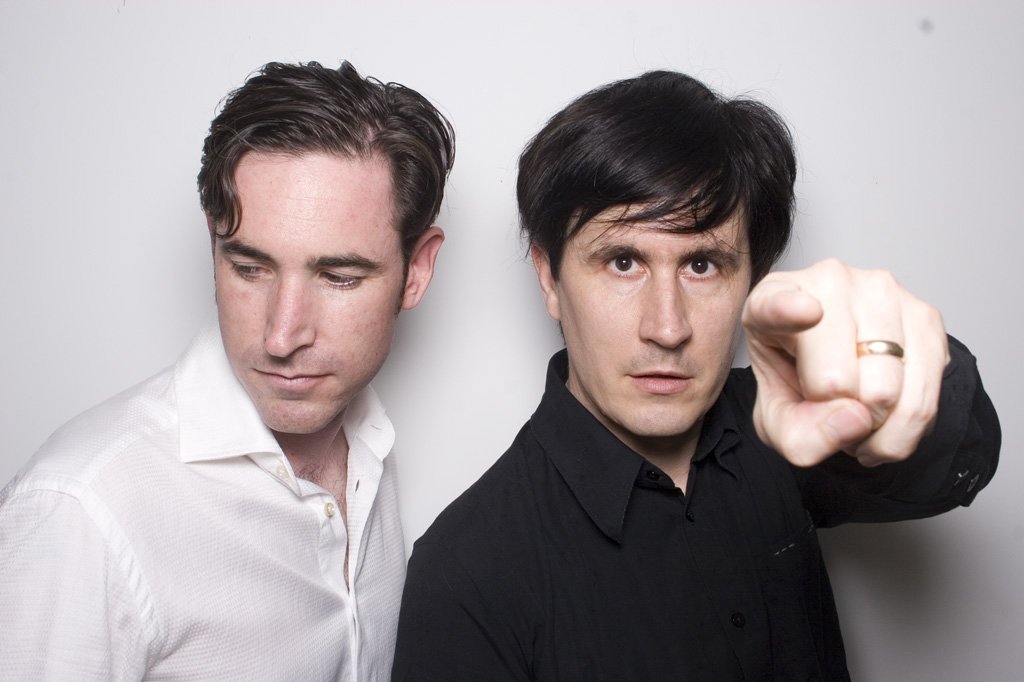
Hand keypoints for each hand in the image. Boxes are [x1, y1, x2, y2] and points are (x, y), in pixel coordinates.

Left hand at [741, 259, 948, 466]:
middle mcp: (828, 282)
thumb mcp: (779, 423)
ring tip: (856, 411)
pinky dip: (904, 428)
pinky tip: (885, 414)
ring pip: (887, 391)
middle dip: (838, 416)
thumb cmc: (798, 386)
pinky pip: (924, 397)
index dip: (789, 310)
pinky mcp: (924, 314)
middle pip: (839, 380)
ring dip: (874, 426)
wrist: (842, 378)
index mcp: (771, 300)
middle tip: (831, 407)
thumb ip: (803, 436)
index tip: (807, 312)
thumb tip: (857, 418)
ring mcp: (881, 291)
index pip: (776, 305)